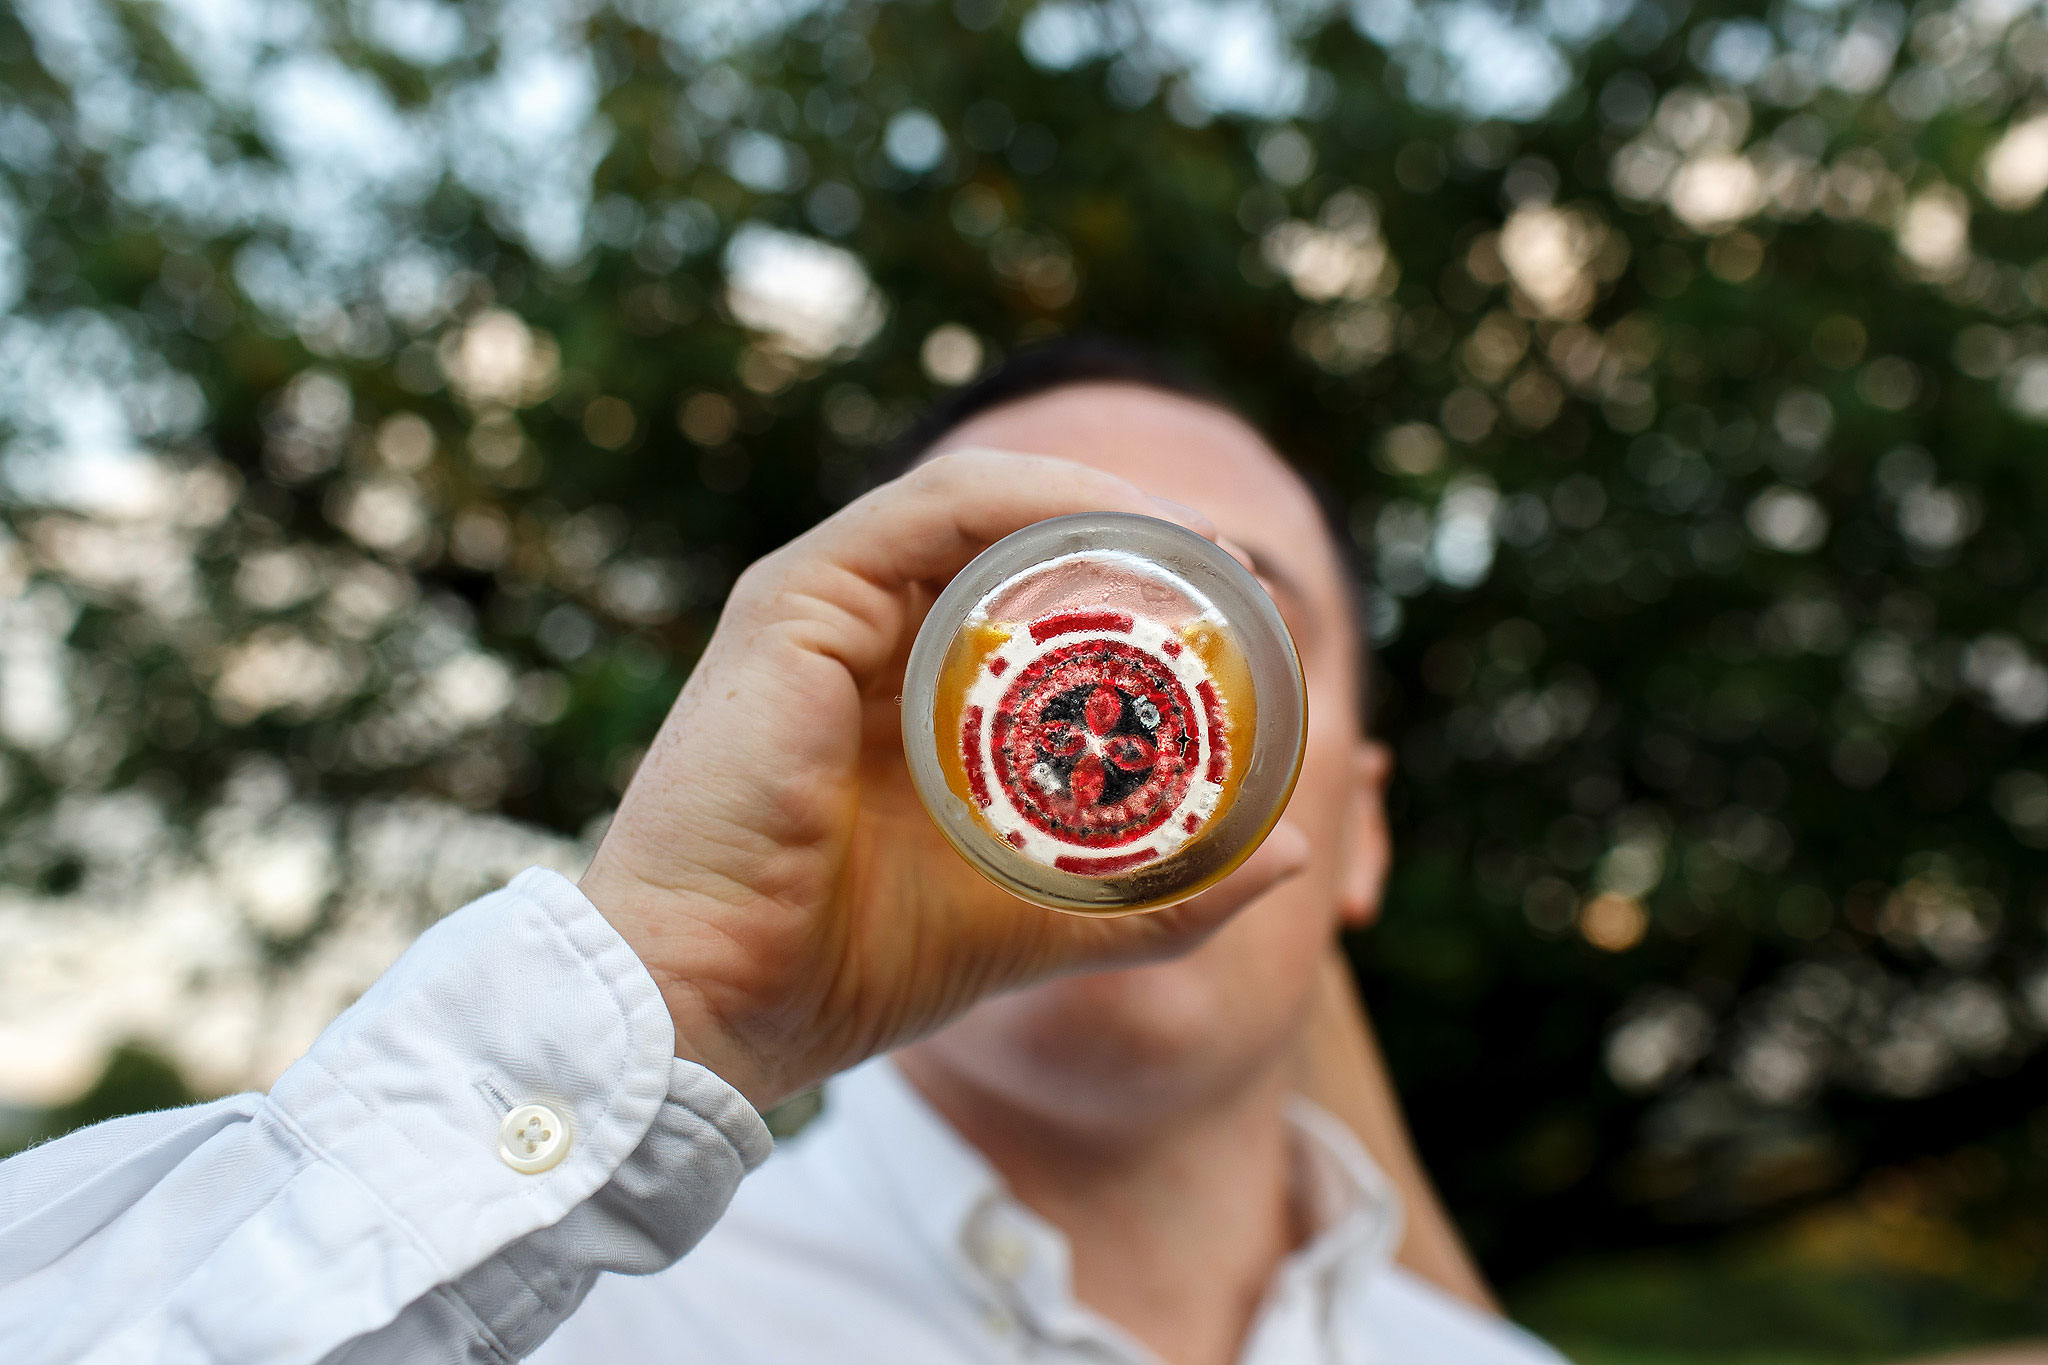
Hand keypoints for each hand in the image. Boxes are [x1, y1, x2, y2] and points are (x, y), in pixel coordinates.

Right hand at [579, 449, 1309, 1107]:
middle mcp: (865, 629)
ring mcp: (824, 604)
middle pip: (1020, 538)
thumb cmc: (855, 966)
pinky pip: (932, 509)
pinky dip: (1034, 502)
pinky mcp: (794, 600)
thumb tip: (1288, 858)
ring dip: (1104, 507)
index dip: (1147, 583)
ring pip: (985, 505)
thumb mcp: (1042, 920)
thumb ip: (1156, 896)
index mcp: (908, 688)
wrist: (718, 1005)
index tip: (1245, 614)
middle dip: (1144, 538)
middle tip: (1243, 579)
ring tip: (1201, 550)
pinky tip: (1118, 533)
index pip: (1037, 594)